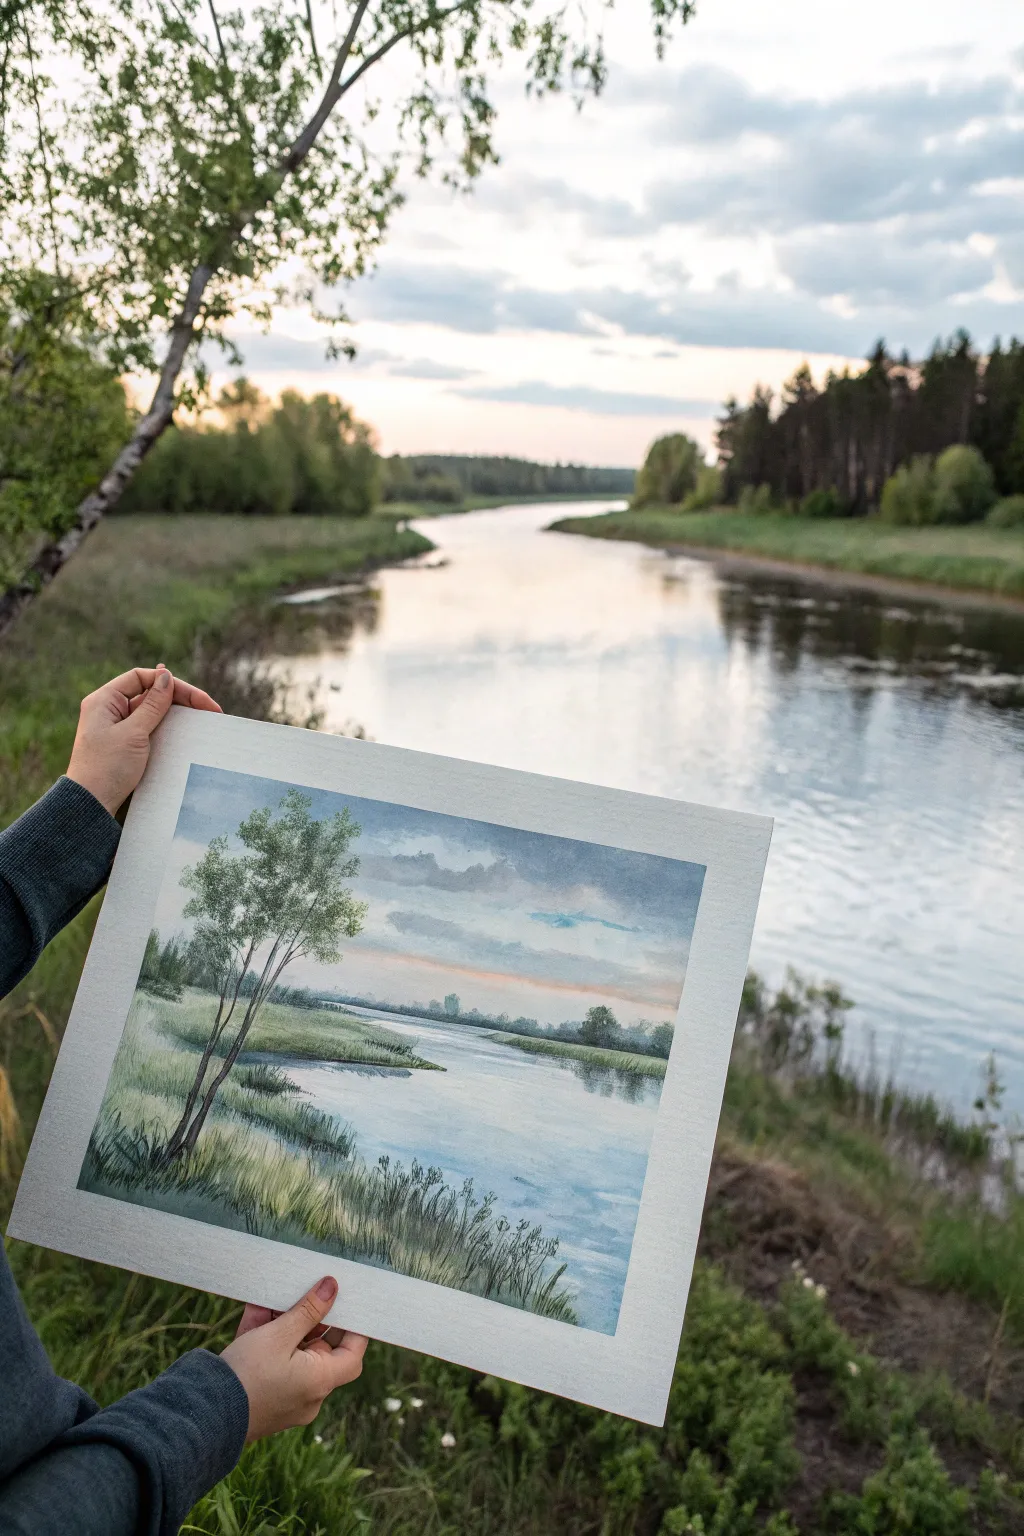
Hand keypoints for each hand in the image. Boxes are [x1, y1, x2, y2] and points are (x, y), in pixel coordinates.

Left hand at [66, 664, 221, 815]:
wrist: (91, 805)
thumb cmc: (107, 768)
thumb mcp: (133, 733)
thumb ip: (152, 705)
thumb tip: (166, 677)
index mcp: (104, 700)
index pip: (140, 677)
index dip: (167, 682)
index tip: (194, 696)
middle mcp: (109, 710)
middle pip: (149, 693)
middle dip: (179, 697)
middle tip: (210, 708)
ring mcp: (118, 728)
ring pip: (153, 711)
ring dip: (176, 713)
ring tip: (203, 719)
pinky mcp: (126, 745)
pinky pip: (150, 728)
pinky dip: (168, 728)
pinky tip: (186, 732)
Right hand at [221, 1277, 368, 1442]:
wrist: (205, 1416)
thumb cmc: (247, 1375)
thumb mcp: (279, 1335)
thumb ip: (308, 1310)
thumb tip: (332, 1287)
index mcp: (321, 1380)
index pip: (353, 1352)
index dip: (353, 1326)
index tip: (345, 1302)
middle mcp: (310, 1395)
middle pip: (319, 1349)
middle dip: (306, 1319)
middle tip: (300, 1293)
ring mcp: (289, 1400)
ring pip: (293, 1353)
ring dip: (282, 1326)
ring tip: (267, 1300)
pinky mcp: (268, 1400)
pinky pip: (275, 1365)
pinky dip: (268, 1342)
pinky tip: (256, 1314)